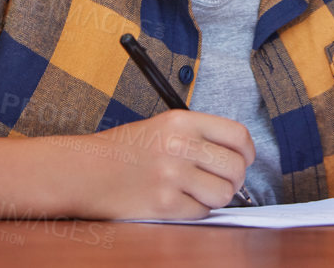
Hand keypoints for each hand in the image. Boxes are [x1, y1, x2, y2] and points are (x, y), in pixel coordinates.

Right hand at [66, 111, 255, 218]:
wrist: (87, 170)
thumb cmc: (126, 150)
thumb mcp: (164, 127)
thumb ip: (199, 137)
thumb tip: (236, 157)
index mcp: (183, 121)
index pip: (237, 134)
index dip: (247, 151)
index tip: (244, 159)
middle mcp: (180, 146)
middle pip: (235, 167)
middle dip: (236, 179)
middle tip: (225, 183)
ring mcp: (172, 176)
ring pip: (223, 194)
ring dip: (217, 198)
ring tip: (201, 193)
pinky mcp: (163, 205)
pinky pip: (201, 213)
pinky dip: (196, 212)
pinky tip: (180, 203)